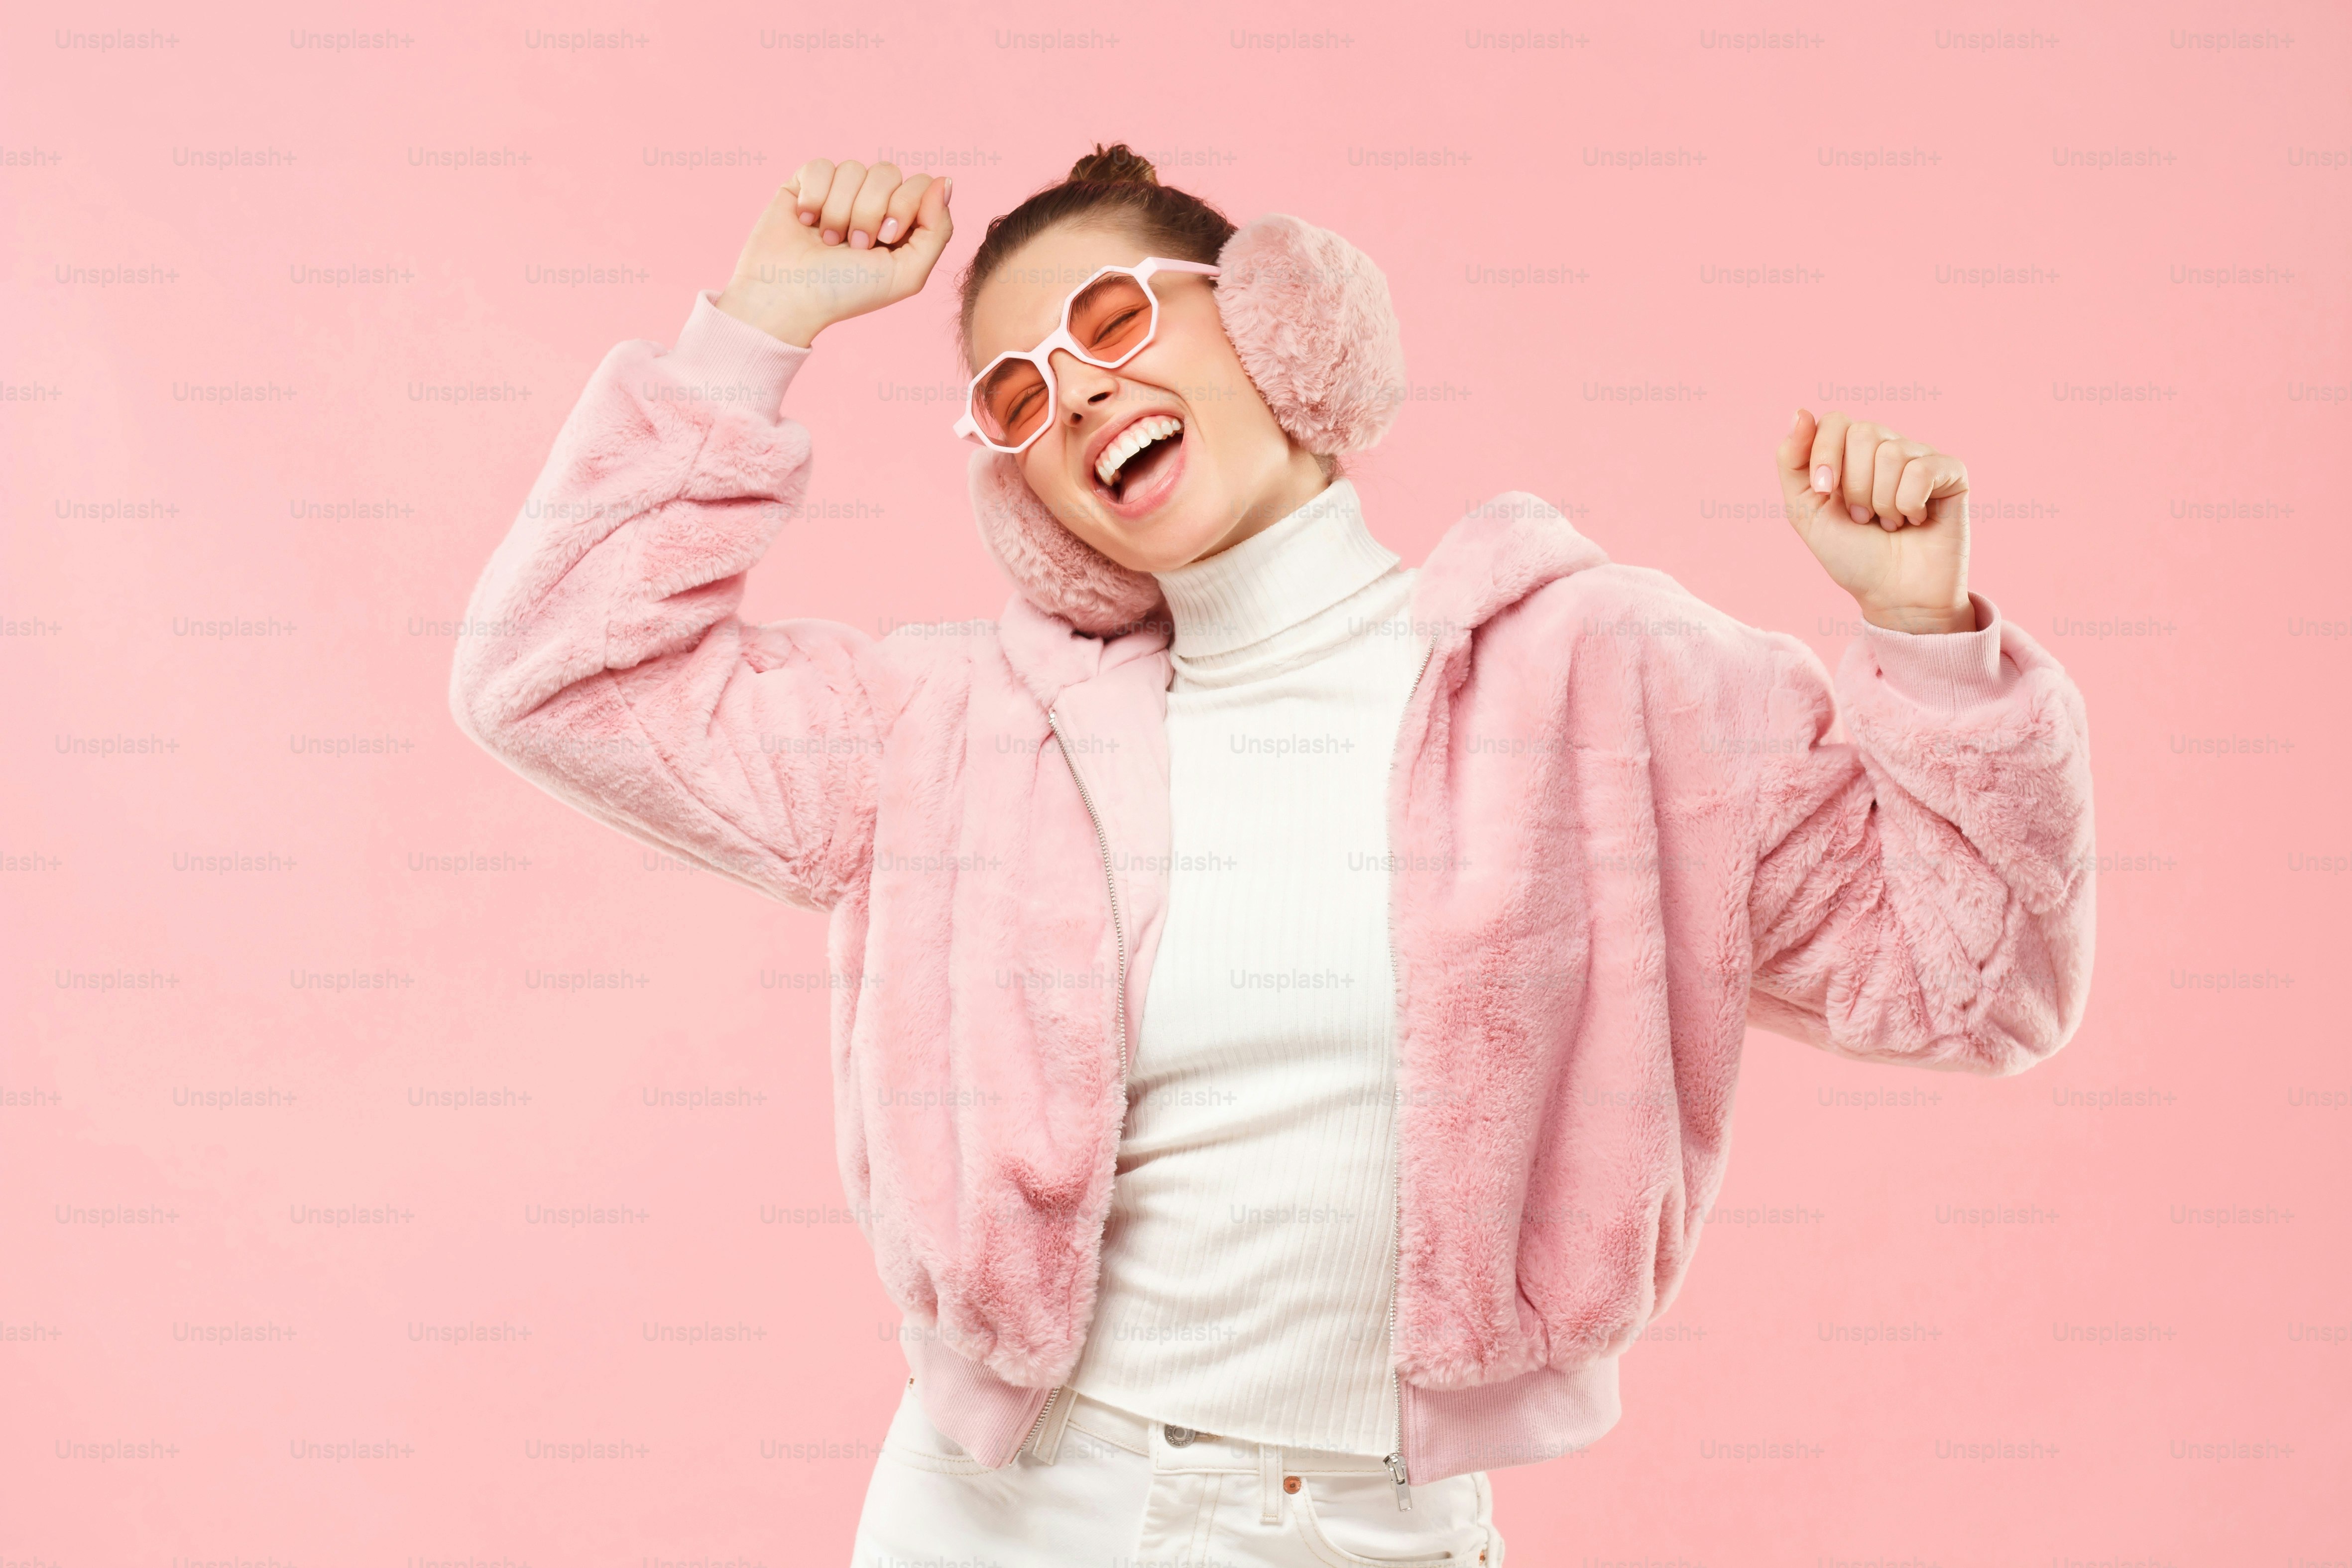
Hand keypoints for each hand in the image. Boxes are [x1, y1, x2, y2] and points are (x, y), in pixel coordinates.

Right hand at [712, 158, 954, 347]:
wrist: (787, 297)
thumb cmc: (846, 293)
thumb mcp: (907, 274)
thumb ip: (937, 230)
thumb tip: (945, 181)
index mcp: (899, 223)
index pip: (918, 184)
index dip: (903, 206)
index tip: (885, 239)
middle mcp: (871, 203)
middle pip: (888, 172)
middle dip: (870, 211)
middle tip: (854, 245)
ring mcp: (838, 192)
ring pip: (853, 168)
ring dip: (840, 211)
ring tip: (827, 241)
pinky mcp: (805, 184)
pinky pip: (821, 166)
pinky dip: (814, 197)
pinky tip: (805, 221)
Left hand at [1774, 409, 1975, 633]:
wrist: (1893, 595)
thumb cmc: (1851, 555)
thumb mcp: (1805, 511)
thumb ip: (1792, 461)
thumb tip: (1801, 411)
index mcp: (1850, 452)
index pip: (1835, 420)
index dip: (1825, 454)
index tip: (1824, 491)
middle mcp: (1886, 447)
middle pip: (1863, 433)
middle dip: (1854, 486)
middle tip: (1863, 516)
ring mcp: (1920, 457)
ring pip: (1891, 453)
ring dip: (1881, 501)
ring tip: (1889, 523)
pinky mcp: (1951, 472)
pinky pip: (1921, 470)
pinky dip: (1909, 504)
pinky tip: (1916, 520)